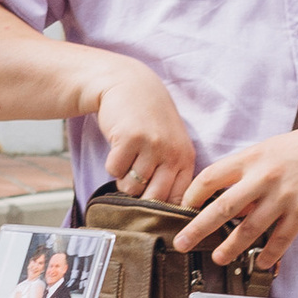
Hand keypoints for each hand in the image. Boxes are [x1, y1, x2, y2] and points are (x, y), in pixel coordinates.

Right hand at [89, 57, 203, 202]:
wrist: (129, 84)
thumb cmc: (149, 118)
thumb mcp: (171, 143)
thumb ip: (171, 172)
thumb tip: (164, 213)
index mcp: (186, 158)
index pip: (178, 200)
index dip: (162, 209)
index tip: (151, 205)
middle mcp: (172, 153)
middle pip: (154, 199)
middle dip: (140, 197)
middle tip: (135, 179)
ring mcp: (151, 145)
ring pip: (131, 187)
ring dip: (123, 179)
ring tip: (128, 158)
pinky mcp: (129, 139)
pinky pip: (114, 171)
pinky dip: (112, 165)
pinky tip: (118, 147)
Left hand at [181, 115, 297, 266]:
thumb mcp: (269, 148)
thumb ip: (246, 172)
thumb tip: (225, 198)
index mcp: (252, 157)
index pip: (211, 177)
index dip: (192, 194)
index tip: (184, 207)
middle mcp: (264, 177)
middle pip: (222, 208)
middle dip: (198, 228)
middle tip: (182, 243)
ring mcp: (283, 197)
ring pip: (249, 229)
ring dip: (231, 246)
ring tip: (218, 257)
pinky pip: (280, 239)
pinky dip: (269, 254)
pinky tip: (261, 263)